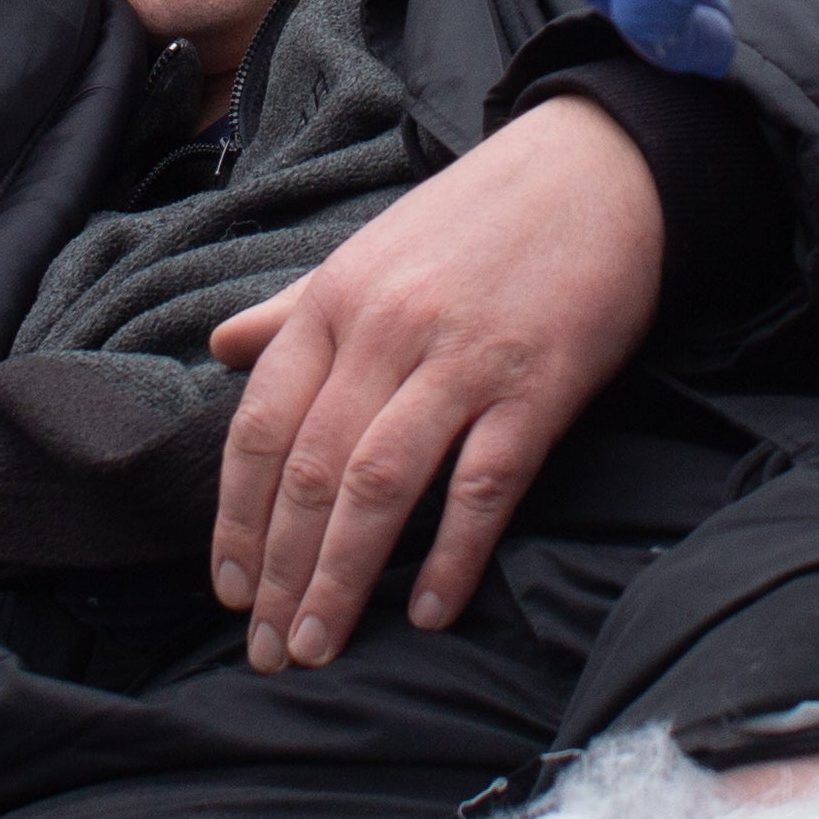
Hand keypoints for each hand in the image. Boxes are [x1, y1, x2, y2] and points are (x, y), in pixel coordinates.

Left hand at [210, 98, 661, 670]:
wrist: (598, 168)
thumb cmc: (479, 217)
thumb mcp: (370, 250)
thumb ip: (294, 308)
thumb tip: (220, 346)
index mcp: (335, 302)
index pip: (260, 428)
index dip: (237, 519)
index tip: (228, 588)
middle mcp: (385, 332)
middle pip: (309, 472)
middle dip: (279, 573)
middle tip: (266, 650)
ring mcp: (462, 361)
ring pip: (378, 487)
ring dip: (340, 578)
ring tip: (318, 646)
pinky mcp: (538, 387)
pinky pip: (481, 486)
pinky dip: (451, 555)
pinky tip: (427, 610)